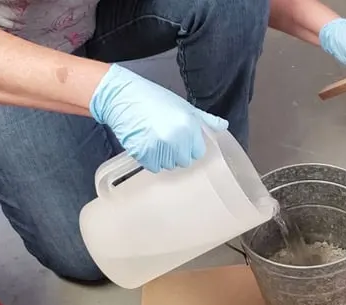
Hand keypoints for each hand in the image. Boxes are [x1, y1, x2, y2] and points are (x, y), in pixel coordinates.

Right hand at [89, 64, 227, 172]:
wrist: (122, 96)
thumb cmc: (153, 99)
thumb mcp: (184, 106)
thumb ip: (205, 119)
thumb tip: (223, 126)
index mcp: (189, 126)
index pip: (198, 152)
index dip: (189, 146)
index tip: (180, 138)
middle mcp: (177, 138)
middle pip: (184, 161)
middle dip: (176, 153)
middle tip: (165, 137)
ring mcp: (160, 147)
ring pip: (168, 165)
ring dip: (162, 157)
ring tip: (154, 138)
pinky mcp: (143, 153)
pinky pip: (153, 166)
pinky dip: (149, 159)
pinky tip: (145, 143)